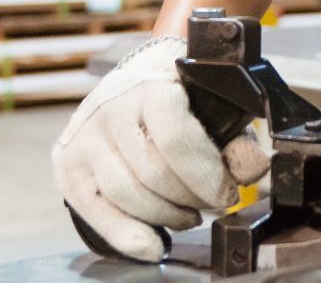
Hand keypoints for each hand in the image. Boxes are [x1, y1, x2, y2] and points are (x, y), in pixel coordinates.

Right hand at [52, 36, 270, 260]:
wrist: (137, 77)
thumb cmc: (181, 96)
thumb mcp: (216, 107)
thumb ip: (237, 141)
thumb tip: (252, 171)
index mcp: (151, 89)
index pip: (176, 140)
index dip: (207, 176)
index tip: (228, 195)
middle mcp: (111, 109)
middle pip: (153, 175)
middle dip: (190, 200)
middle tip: (211, 205)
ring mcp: (84, 138)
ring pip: (126, 196)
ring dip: (165, 217)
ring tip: (187, 215)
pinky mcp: (67, 165)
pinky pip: (96, 213)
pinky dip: (127, 235)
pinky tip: (152, 244)